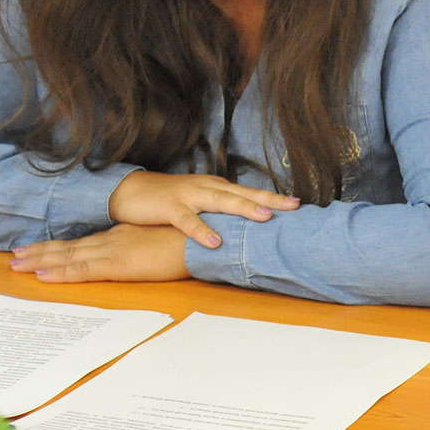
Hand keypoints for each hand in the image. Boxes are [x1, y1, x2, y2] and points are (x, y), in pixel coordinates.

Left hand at [10, 223, 191, 282]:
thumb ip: (148, 249)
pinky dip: (61, 271)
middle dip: (40, 251)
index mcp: (122, 236)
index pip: (83, 242)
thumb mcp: (163, 245)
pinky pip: (84, 268)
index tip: (37, 249)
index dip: (58, 246)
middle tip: (13, 256)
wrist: (203, 238)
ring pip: (68, 255)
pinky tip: (43, 274)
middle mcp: (112, 240)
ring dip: (40, 260)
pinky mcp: (119, 263)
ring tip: (16, 264)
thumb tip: (142, 255)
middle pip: (69, 246)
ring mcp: (114, 250)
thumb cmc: (190, 241)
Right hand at [108, 170, 296, 249]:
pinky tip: (215, 241)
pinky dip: (202, 230)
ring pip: (220, 201)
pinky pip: (187, 220)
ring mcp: (189, 196)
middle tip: (293, 206)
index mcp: (216, 188)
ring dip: (243, 208)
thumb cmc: (169, 200)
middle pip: (242, 194)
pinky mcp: (169, 207)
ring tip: (264, 217)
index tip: (299, 204)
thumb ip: (220, 213)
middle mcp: (207, 188)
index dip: (273, 198)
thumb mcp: (199, 204)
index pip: (249, 192)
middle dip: (268, 199)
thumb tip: (247, 228)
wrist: (130, 190)